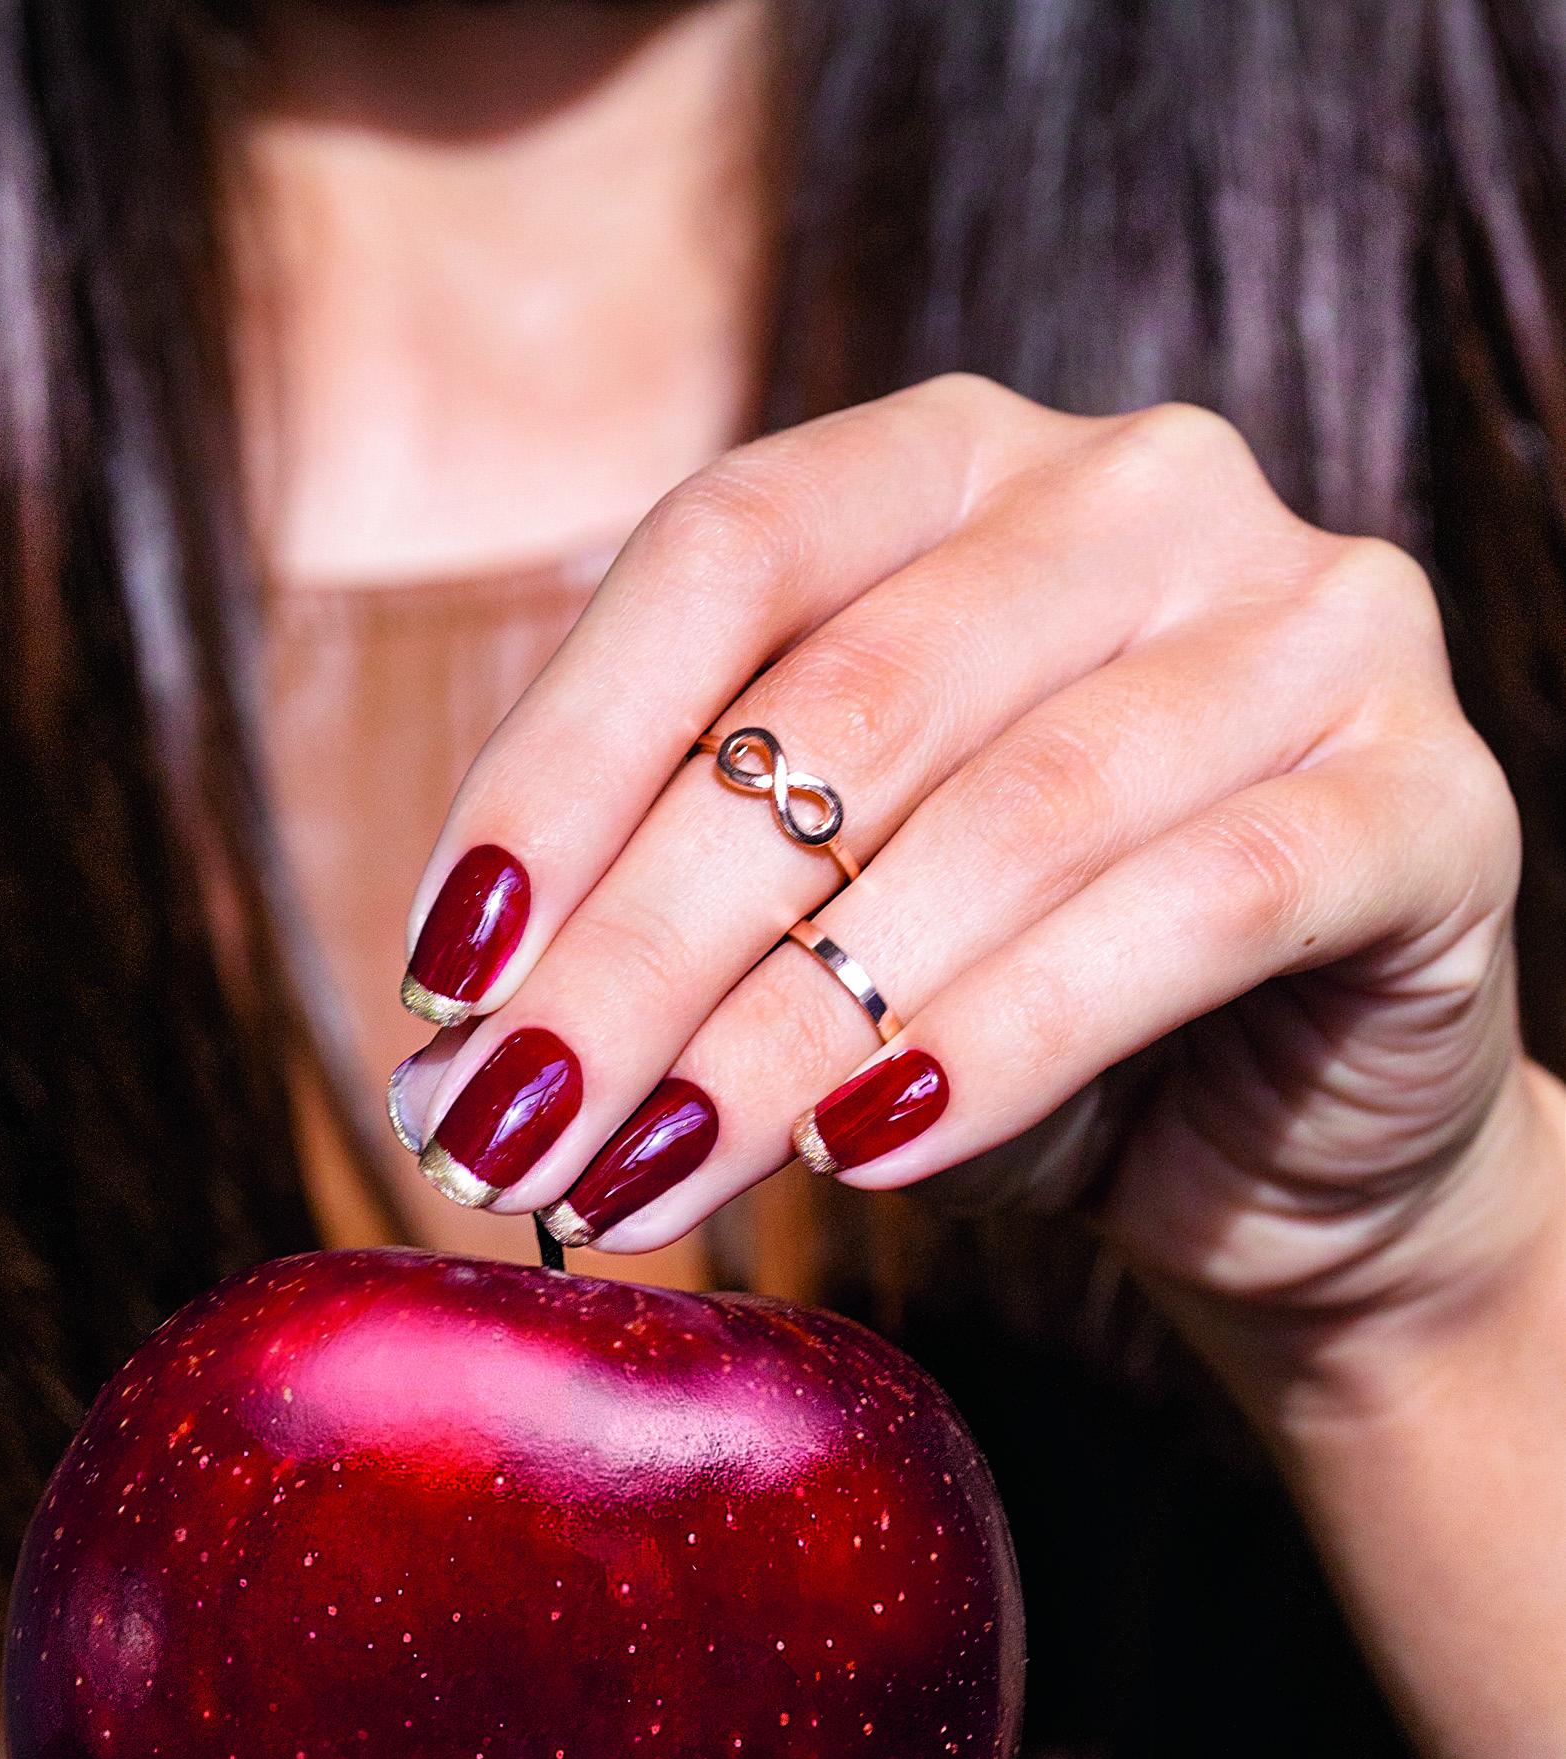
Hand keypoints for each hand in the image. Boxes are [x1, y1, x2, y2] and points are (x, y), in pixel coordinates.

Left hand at [390, 378, 1551, 1384]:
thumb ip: (674, 956)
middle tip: (515, 1133)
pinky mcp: (1427, 797)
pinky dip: (1012, 1041)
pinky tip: (869, 1158)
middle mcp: (1140, 492)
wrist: (1298, 1151)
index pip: (722, 553)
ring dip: (792, 1025)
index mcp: (960, 466)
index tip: (444, 976)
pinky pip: (1193, 909)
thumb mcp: (823, 957)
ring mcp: (1308, 622)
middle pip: (840, 704)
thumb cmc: (1025, 1028)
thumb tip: (453, 1063)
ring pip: (1008, 815)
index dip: (558, 765)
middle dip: (642, 947)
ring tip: (649, 1178)